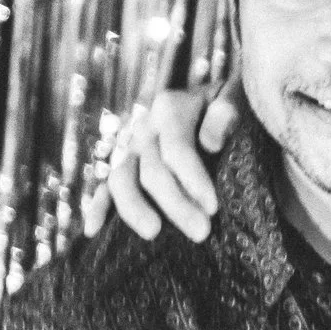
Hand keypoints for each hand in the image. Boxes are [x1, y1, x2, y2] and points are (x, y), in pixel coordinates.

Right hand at [80, 82, 240, 240]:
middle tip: (201, 232)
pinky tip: (94, 230)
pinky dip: (97, 206)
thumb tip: (209, 143)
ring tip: (154, 233)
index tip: (213, 207)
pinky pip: (104, 185)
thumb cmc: (231, 101)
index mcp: (170, 108)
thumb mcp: (236, 95)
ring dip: (134, 209)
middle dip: (175, 204)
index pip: (177, 149)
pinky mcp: (122, 163)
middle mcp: (144, 126)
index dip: (193, 179)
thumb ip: (227, 111)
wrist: (213, 98)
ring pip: (120, 179)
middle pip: (151, 170)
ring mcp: (129, 146)